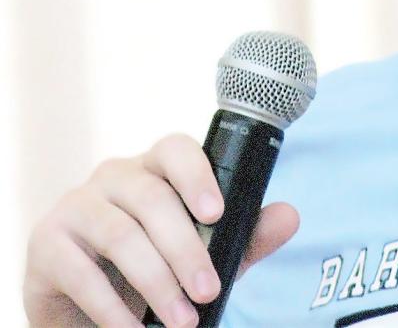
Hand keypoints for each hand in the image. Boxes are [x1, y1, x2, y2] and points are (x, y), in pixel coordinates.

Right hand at [23, 133, 298, 327]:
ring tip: (182, 320)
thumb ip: (244, 235)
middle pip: (152, 199)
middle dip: (186, 250)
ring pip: (121, 235)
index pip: (175, 148)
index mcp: (154, 167)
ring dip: (156, 283)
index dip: (196, 174)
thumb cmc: (151, 266)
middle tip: (209, 290)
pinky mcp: (47, 242)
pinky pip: (81, 272)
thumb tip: (290, 216)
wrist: (85, 305)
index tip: (217, 213)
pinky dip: (111, 308)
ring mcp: (77, 205)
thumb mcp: (203, 252)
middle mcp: (114, 176)